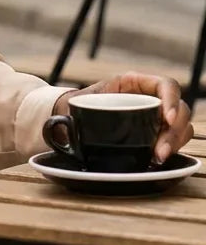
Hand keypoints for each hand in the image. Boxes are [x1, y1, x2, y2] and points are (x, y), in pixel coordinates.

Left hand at [54, 73, 193, 163]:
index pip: (165, 85)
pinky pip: (175, 141)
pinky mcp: (157, 135)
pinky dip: (171, 150)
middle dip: (173, 132)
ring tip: (157, 158)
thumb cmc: (74, 108)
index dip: (171, 100)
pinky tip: (156, 161)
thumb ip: (76, 109)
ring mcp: (155, 117)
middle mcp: (149, 98)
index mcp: (133, 83)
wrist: (69, 122)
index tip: (167, 119)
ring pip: (181, 127)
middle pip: (179, 110)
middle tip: (159, 151)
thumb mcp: (77, 103)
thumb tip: (63, 125)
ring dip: (174, 143)